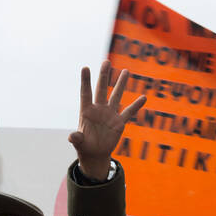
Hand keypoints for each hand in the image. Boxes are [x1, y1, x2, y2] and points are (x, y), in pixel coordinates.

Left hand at [69, 60, 145, 179]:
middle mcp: (98, 109)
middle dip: (104, 76)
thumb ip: (76, 138)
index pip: (86, 93)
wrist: (95, 153)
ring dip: (121, 84)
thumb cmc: (84, 146)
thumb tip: (72, 136)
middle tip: (106, 61)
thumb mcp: (79, 143)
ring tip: (126, 71)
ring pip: (116, 96)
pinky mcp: (119, 122)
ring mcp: (110, 114)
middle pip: (102, 89)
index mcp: (86, 111)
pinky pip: (129, 112)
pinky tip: (143, 97)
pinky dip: (136, 106)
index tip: (85, 68)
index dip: (85, 81)